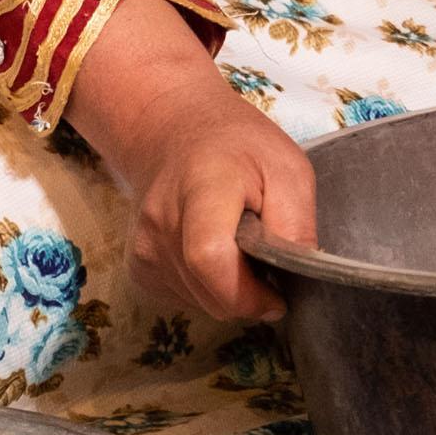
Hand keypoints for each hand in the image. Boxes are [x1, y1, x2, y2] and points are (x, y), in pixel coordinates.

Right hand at [120, 96, 318, 322]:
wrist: (175, 131)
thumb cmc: (239, 147)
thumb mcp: (288, 168)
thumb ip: (296, 223)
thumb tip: (297, 279)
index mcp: (203, 187)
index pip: (209, 255)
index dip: (247, 291)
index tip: (278, 294)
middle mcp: (162, 220)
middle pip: (208, 292)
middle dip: (247, 294)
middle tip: (265, 262)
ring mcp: (144, 246)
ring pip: (200, 303)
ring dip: (229, 292)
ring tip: (237, 248)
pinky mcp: (138, 265)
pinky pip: (184, 299)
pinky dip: (208, 289)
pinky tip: (214, 254)